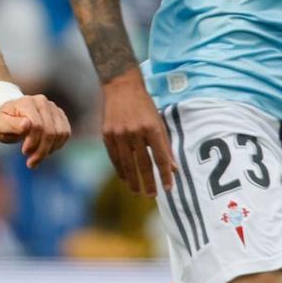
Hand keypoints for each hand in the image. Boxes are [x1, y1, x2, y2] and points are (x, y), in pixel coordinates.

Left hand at [0, 93, 72, 167]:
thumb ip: (12, 125)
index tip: (24, 152)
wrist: (10, 113)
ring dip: (50, 149)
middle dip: (42, 151)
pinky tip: (47, 150)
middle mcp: (42, 102)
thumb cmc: (4, 120)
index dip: (32, 142)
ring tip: (38, 156)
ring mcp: (53, 107)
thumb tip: (27, 124)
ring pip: (61, 133)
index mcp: (27, 102)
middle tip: (31, 162)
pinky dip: (58, 145)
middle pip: (50, 131)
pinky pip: (66, 132)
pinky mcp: (59, 114)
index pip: (37, 126)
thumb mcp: (0, 124)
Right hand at [100, 74, 176, 197]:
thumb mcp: (158, 121)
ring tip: (138, 192)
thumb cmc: (144, 105)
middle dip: (150, 182)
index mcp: (152, 128)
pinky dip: (121, 170)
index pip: (161, 157)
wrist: (121, 86)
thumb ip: (165, 145)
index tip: (169, 188)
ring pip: (128, 164)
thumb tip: (173, 168)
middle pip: (144, 164)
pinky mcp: (107, 134)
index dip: (166, 174)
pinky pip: (115, 157)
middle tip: (153, 195)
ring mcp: (119, 134)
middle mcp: (135, 132)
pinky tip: (125, 178)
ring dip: (134, 180)